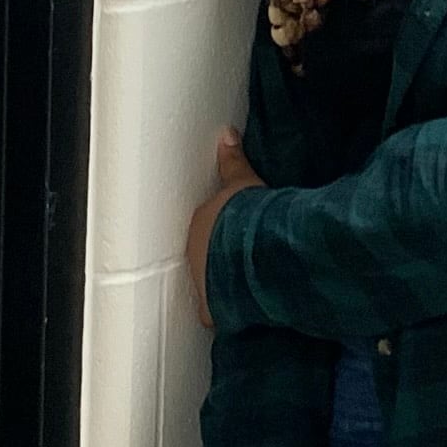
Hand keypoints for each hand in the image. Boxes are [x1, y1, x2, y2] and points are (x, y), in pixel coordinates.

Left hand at [185, 132, 263, 329]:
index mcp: (198, 224)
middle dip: (219, 258)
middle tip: (241, 259)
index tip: (232, 233)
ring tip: (246, 284)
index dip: (219, 230)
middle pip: (205, 257)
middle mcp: (194, 255)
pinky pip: (220, 312)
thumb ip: (233, 161)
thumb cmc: (245, 216)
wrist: (252, 252)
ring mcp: (201, 283)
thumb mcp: (243, 182)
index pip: (204, 228)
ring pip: (210, 284)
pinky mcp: (213, 310)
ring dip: (223, 284)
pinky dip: (229, 310)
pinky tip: (242, 311)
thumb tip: (226, 134)